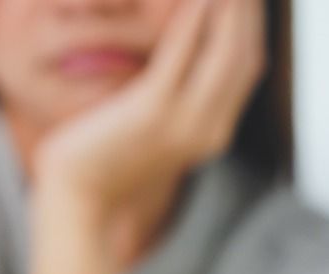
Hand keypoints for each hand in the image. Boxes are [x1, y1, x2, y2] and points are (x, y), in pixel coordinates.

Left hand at [35, 0, 265, 210]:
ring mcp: (184, 121)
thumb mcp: (152, 129)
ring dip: (229, 8)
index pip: (247, 67)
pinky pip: (180, 55)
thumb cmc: (104, 160)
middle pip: (245, 54)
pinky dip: (192, 21)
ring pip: (224, 51)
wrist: (77, 199)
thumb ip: (175, 100)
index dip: (251, 24)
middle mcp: (209, 128)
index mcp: (212, 132)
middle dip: (248, 10)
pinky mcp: (151, 111)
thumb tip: (181, 57)